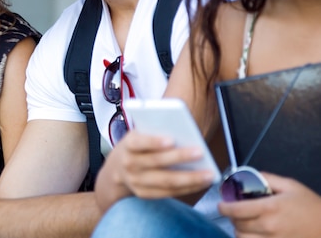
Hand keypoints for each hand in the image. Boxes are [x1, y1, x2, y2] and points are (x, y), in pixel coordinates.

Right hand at [95, 131, 215, 210]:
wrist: (117, 169)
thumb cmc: (137, 146)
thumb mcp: (139, 134)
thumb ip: (155, 132)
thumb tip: (183, 133)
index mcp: (128, 145)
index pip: (139, 143)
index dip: (154, 142)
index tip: (171, 139)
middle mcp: (130, 164)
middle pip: (157, 162)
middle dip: (180, 157)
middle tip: (200, 152)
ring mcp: (136, 181)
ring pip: (166, 181)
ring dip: (190, 178)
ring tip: (209, 174)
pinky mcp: (144, 193)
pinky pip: (169, 193)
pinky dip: (187, 188)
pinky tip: (201, 183)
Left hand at [219, 173, 320, 237]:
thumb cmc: (310, 206)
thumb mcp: (290, 185)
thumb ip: (268, 178)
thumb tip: (250, 175)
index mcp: (269, 208)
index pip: (236, 210)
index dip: (224, 208)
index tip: (221, 205)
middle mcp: (268, 227)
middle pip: (237, 225)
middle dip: (232, 217)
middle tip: (235, 212)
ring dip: (239, 231)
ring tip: (243, 224)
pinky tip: (253, 234)